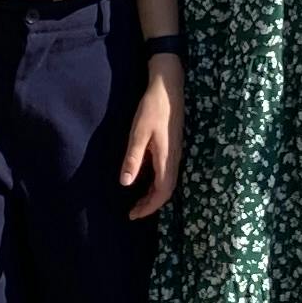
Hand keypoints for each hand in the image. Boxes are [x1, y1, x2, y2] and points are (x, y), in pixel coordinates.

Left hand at [119, 57, 184, 218]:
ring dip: (154, 195)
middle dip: (150, 205)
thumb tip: (126, 184)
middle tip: (133, 213)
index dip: (149, 207)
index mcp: (167, 159)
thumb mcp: (138, 132)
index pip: (162, 193)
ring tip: (138, 202)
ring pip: (167, 182)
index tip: (134, 215)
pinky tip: (145, 180)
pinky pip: (167, 173)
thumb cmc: (152, 108)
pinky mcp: (174, 147)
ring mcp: (176, 153)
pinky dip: (156, 184)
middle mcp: (175, 159)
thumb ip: (133, 158)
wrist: (169, 87)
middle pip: (166, 191)